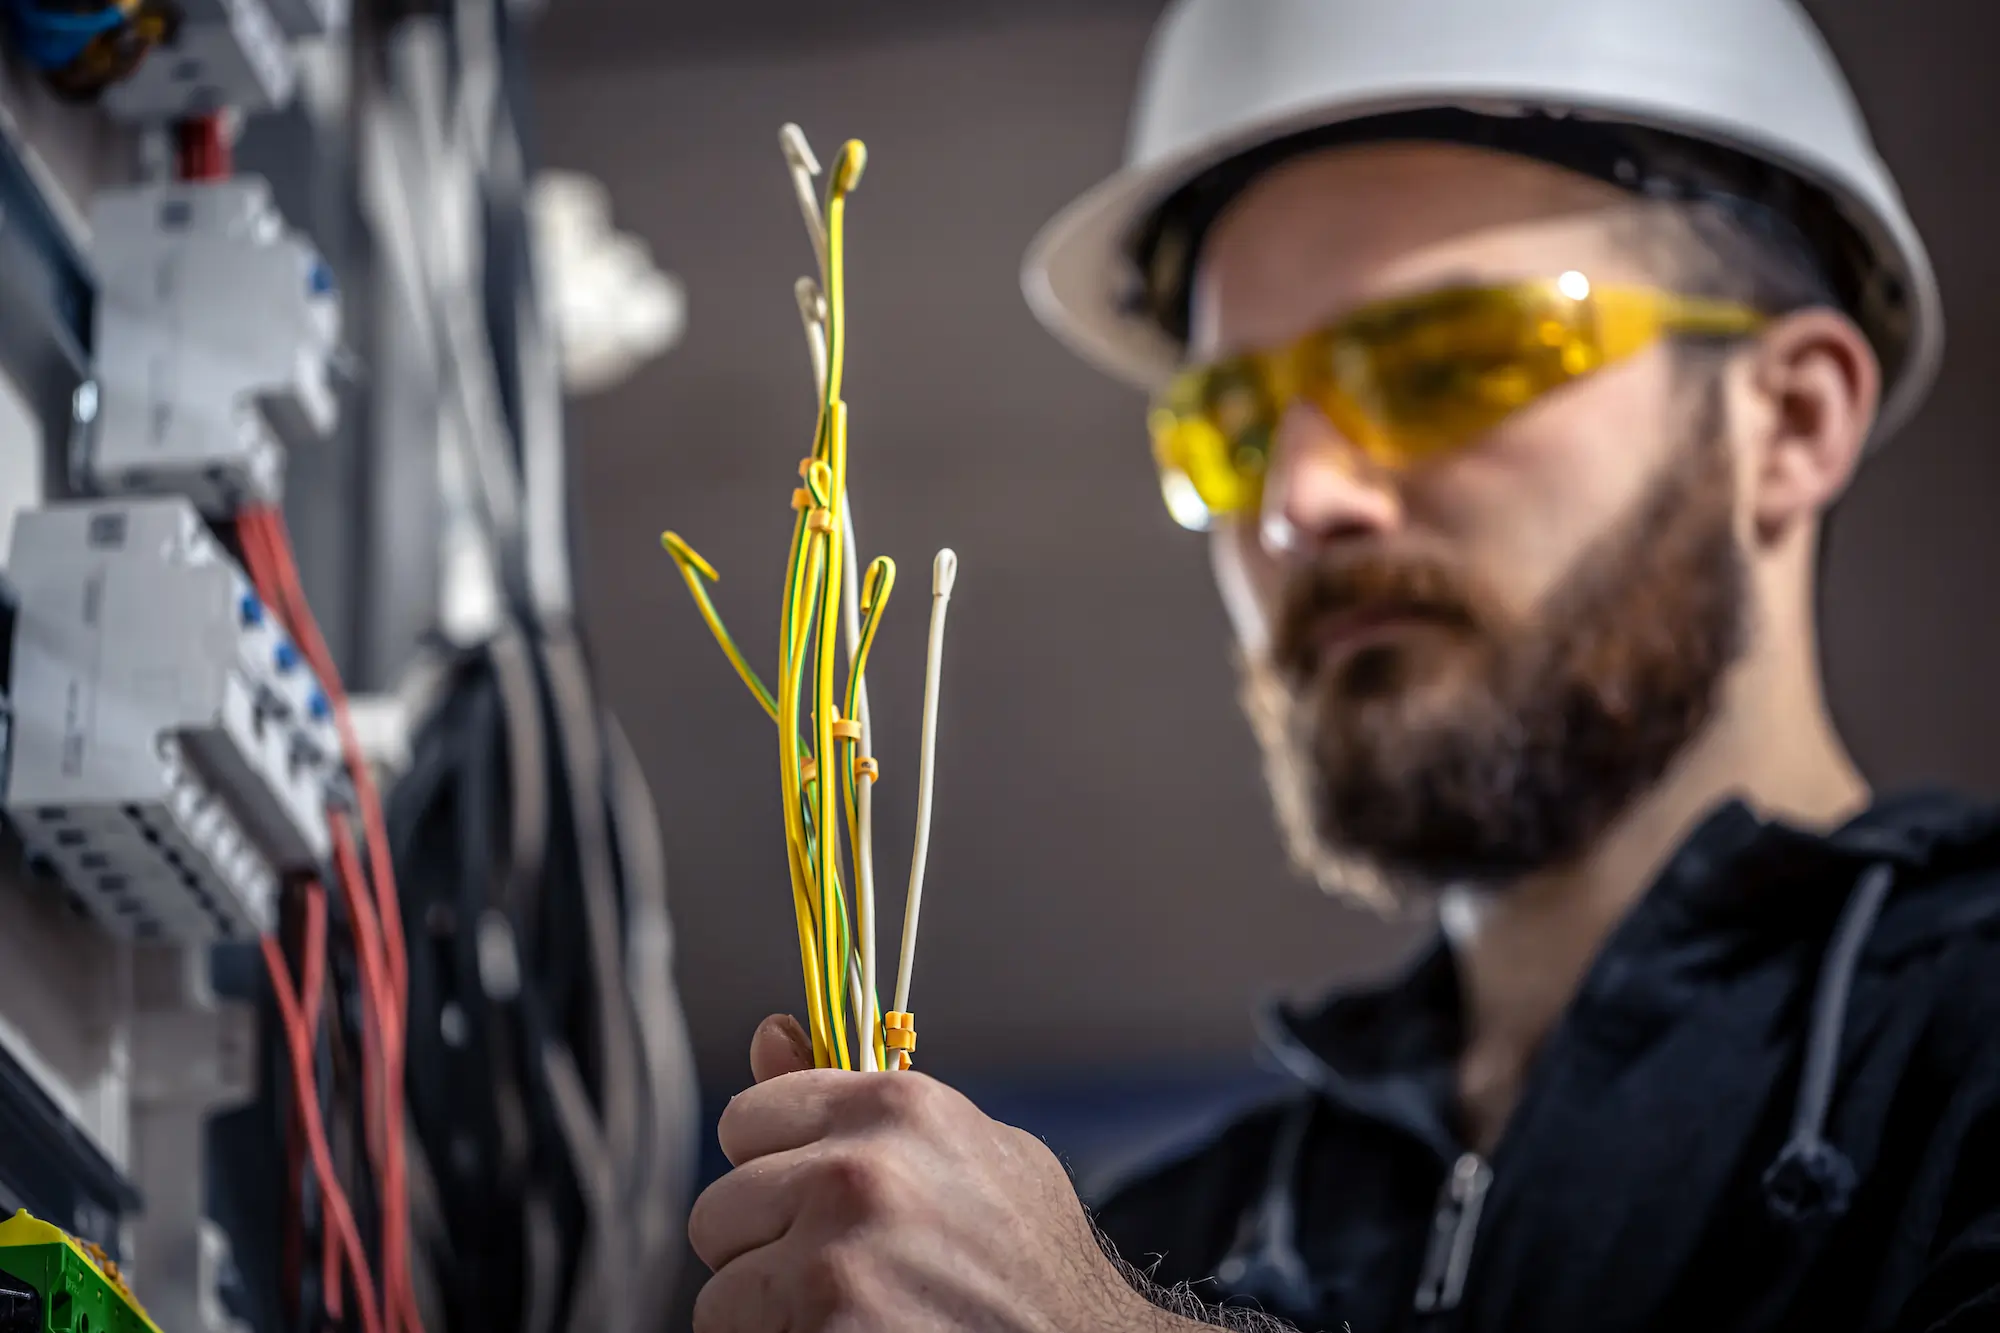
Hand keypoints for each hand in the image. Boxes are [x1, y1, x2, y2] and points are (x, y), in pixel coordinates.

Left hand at [688, 1015, 1172, 1331]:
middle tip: (840, 1280)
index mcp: (893, 1107)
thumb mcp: (963, 1149)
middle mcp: (858, 1174)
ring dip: (767, 1318)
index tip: (811, 1204)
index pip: (744, 1122)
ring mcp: (835, 1265)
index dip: (773, 1169)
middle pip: (718, 1213)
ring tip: (850, 1319)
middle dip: (762, 1251)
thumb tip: (767, 1033)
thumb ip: (855, 1097)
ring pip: (720, 1294)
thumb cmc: (1031, 1259)